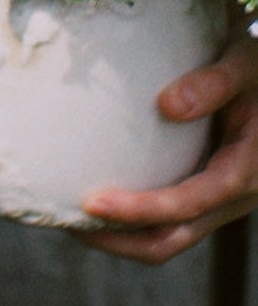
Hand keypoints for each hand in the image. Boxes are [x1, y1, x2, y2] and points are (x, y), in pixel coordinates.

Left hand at [74, 28, 257, 263]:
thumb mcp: (245, 65)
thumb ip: (214, 83)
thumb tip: (167, 105)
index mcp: (245, 172)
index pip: (188, 204)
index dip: (139, 209)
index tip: (91, 202)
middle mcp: (234, 198)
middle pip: (170, 240)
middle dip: (117, 240)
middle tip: (67, 222)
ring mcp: (220, 202)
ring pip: (168, 238)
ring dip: (120, 237)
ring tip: (71, 218)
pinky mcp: (207, 194)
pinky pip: (169, 221)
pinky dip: (133, 221)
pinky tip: (99, 198)